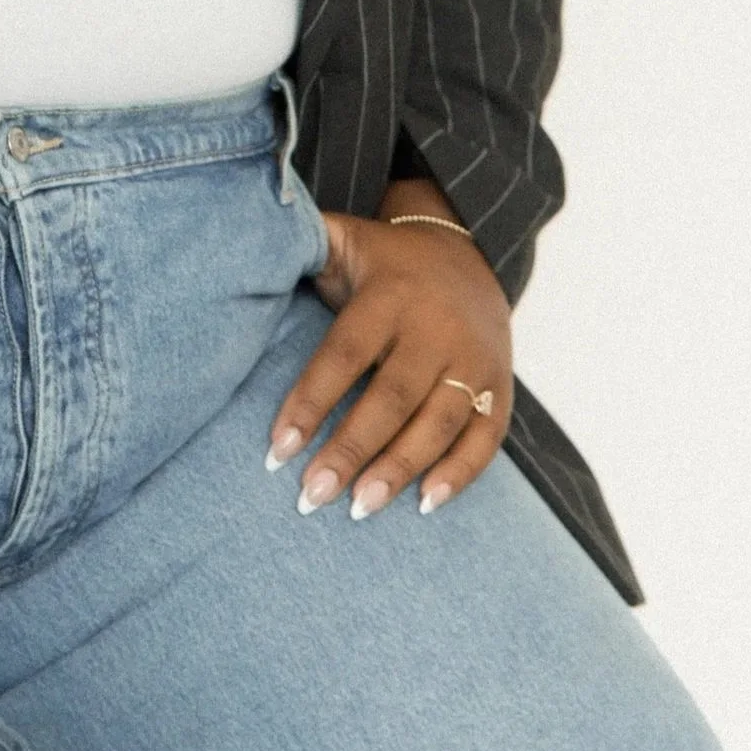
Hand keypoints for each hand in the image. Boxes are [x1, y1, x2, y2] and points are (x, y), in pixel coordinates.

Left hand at [266, 203, 513, 521]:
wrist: (472, 253)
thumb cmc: (385, 262)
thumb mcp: (345, 241)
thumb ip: (302, 246)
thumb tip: (249, 250)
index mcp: (391, 295)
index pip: (345, 354)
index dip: (311, 402)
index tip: (278, 450)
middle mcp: (437, 329)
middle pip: (392, 397)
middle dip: (351, 450)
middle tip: (312, 495)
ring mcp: (475, 359)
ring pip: (439, 422)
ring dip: (399, 470)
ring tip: (359, 509)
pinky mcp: (502, 385)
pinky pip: (487, 436)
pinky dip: (460, 473)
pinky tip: (425, 505)